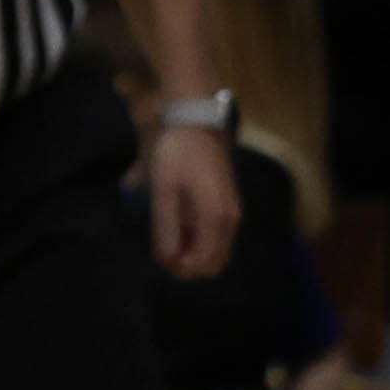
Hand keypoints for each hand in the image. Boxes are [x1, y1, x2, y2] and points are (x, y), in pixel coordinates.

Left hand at [145, 112, 239, 276]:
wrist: (195, 122)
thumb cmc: (176, 154)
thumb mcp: (164, 189)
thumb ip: (166, 226)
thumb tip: (168, 259)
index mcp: (216, 218)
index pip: (202, 264)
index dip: (178, 268)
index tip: (157, 254)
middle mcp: (230, 220)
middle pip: (213, 264)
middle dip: (187, 264)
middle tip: (161, 248)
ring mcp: (231, 213)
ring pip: (216, 252)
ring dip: (193, 253)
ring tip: (168, 236)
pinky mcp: (227, 205)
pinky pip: (216, 237)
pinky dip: (199, 241)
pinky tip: (179, 225)